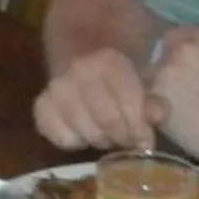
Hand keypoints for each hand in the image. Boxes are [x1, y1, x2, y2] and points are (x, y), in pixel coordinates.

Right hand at [34, 47, 164, 151]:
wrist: (80, 56)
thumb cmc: (118, 77)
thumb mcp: (141, 80)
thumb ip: (152, 99)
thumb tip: (157, 116)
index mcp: (109, 61)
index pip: (128, 104)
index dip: (140, 128)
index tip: (146, 143)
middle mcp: (79, 72)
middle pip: (106, 123)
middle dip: (122, 138)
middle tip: (127, 141)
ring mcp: (56, 89)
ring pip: (85, 135)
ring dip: (101, 141)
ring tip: (107, 134)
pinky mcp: (41, 108)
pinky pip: (63, 140)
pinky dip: (76, 143)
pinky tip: (83, 130)